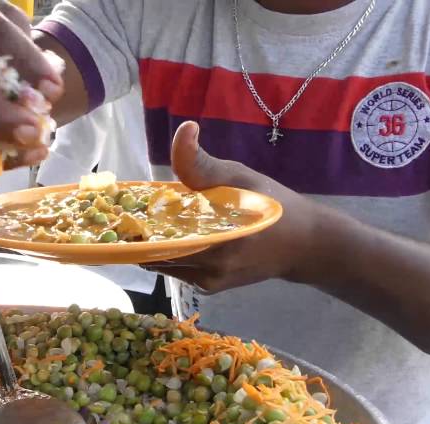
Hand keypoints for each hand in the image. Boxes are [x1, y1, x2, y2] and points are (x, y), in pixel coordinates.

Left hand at [146, 122, 332, 293]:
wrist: (305, 245)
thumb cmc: (273, 206)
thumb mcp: (240, 177)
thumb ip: (204, 163)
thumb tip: (184, 129)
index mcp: (218, 241)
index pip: (158, 238)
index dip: (137, 224)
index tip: (124, 208)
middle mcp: (211, 269)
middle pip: (156, 252)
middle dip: (141, 233)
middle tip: (130, 212)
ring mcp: (209, 283)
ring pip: (163, 262)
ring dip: (152, 243)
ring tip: (145, 221)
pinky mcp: (210, 288)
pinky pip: (176, 270)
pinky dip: (168, 252)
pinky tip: (171, 233)